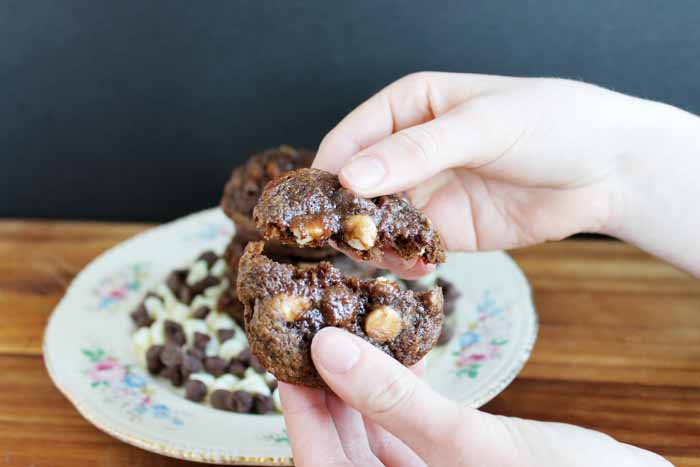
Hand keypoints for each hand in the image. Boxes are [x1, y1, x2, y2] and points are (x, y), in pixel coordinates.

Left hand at [280, 327, 671, 466]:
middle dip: (328, 385)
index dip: (300, 408)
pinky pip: (411, 420)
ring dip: (364, 379)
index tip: (285, 352)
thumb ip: (396, 401)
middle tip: (314, 326)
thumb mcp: (469, 447)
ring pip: (375, 425)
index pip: (322, 461)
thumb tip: (329, 351)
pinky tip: (401, 347)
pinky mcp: (450, 457)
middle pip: (342, 441)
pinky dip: (403, 384)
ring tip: (350, 325)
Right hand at [313, 72, 699, 276]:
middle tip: (341, 241)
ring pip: (378, 220)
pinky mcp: (445, 229)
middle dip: (347, 213)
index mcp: (409, 107)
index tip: (319, 204)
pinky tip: (417, 266)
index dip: (331, 170)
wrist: (606, 171)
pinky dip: (404, 259)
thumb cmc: (550, 124)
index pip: (350, 137)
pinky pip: (409, 247)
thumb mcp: (482, 125)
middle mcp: (409, 150)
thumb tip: (351, 176)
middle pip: (357, 184)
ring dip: (373, 241)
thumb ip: (417, 150)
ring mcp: (426, 191)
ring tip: (378, 258)